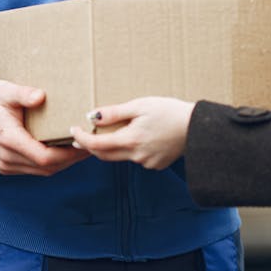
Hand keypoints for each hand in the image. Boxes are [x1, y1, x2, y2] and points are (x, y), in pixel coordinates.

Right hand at [0, 80, 88, 175]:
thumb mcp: (4, 90)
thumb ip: (22, 94)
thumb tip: (41, 96)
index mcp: (8, 139)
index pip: (44, 156)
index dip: (68, 153)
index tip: (84, 141)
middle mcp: (6, 157)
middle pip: (47, 167)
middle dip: (72, 158)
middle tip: (92, 143)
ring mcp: (6, 165)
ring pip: (43, 171)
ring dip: (64, 162)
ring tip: (83, 146)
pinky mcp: (7, 166)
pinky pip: (35, 169)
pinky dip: (52, 163)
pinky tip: (65, 150)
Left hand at [69, 97, 194, 169]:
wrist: (198, 127)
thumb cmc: (170, 111)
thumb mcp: (141, 105)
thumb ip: (115, 112)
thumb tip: (92, 116)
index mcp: (131, 140)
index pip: (96, 145)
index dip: (81, 138)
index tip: (72, 130)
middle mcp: (136, 156)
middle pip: (104, 155)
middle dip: (91, 146)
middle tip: (83, 135)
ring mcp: (146, 162)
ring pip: (121, 157)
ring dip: (114, 146)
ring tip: (118, 130)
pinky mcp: (156, 165)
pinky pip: (136, 158)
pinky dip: (132, 149)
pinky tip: (143, 136)